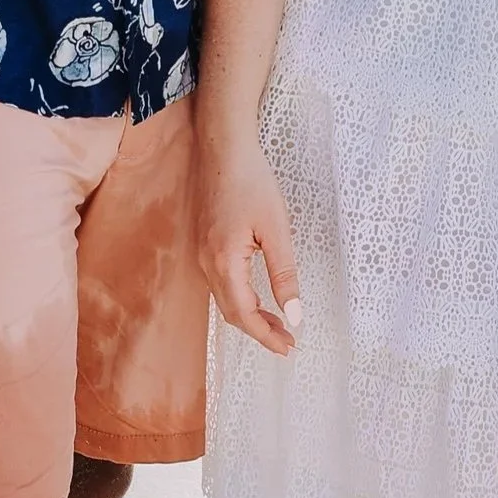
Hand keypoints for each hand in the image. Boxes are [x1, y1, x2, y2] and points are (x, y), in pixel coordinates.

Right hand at [195, 134, 301, 356]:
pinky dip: (240, 298)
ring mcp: (203, 254)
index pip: (244, 314)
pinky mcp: (206, 244)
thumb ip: (284, 274)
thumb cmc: (251, 181)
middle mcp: (207, 262)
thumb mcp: (276, 229)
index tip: (288, 347)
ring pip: (225, 299)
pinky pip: (221, 284)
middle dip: (259, 331)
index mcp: (224, 262)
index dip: (266, 336)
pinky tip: (258, 297)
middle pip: (231, 312)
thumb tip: (294, 314)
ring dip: (250, 315)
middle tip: (287, 341)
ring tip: (278, 324)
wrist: (224, 149)